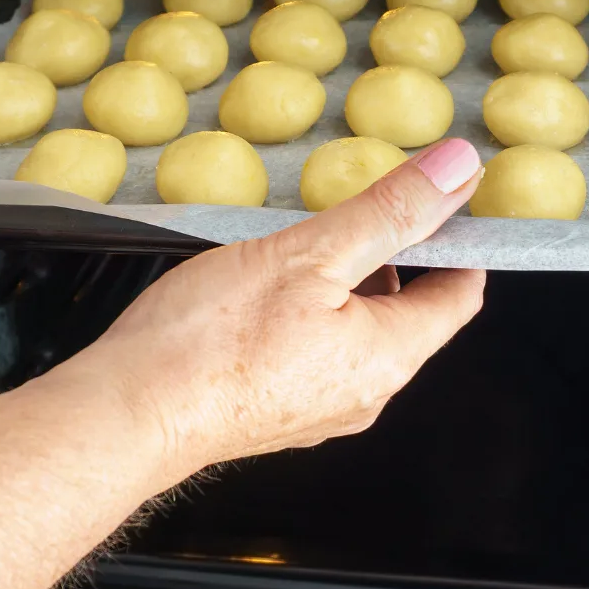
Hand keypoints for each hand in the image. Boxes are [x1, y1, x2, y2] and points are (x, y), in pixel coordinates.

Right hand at [59, 138, 486, 479]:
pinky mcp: (279, 414)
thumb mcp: (308, 253)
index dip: (459, 242)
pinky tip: (265, 291)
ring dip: (346, 285)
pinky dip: (310, 315)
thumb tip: (457, 172)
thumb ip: (388, 211)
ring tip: (301, 245)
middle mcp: (367, 393)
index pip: (460, 294)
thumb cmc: (208, 341)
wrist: (127, 415)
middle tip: (358, 207)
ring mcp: (322, 411)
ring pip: (360, 333)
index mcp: (390, 355)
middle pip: (411, 314)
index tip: (440, 200)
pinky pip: (317, 355)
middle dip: (395, 258)